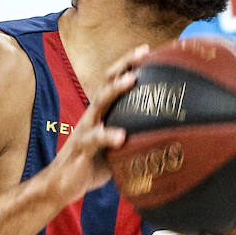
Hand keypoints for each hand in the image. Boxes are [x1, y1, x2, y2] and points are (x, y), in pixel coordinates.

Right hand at [50, 43, 152, 203]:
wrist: (63, 184)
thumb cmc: (95, 163)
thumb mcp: (120, 147)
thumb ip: (137, 136)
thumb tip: (172, 135)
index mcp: (103, 112)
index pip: (115, 81)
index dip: (129, 64)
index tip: (148, 50)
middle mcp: (93, 115)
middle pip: (107, 82)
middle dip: (124, 65)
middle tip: (142, 53)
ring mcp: (85, 129)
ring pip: (99, 103)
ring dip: (114, 90)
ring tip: (131, 80)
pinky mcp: (81, 148)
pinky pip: (93, 139)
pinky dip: (107, 136)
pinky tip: (121, 136)